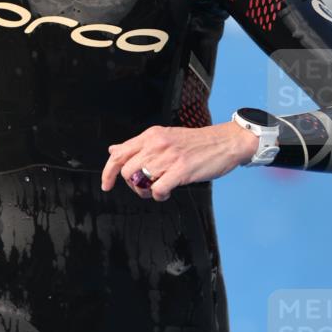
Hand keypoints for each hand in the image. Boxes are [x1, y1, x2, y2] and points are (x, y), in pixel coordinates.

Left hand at [101, 122, 259, 201]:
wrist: (225, 142)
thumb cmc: (196, 143)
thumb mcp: (163, 137)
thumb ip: (138, 146)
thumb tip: (113, 150)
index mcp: (151, 136)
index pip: (119, 154)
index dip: (108, 172)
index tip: (106, 184)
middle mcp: (157, 144)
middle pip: (126, 171)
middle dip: (132, 185)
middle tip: (145, 187)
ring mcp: (169, 157)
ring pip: (140, 181)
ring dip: (146, 191)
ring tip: (158, 189)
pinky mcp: (181, 170)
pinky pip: (158, 190)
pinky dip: (159, 196)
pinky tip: (167, 192)